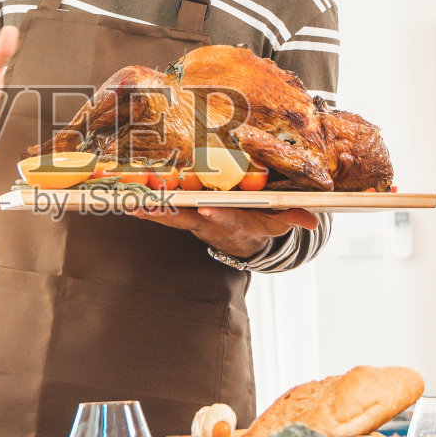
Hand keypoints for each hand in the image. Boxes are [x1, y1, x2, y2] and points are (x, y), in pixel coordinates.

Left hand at [132, 204, 318, 259]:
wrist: (240, 238)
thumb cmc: (259, 222)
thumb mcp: (279, 222)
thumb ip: (293, 218)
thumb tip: (313, 220)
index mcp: (232, 220)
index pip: (224, 217)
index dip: (216, 214)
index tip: (207, 208)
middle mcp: (206, 220)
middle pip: (186, 216)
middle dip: (167, 210)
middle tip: (148, 204)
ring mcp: (190, 219)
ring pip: (166, 213)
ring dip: (147, 208)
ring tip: (127, 201)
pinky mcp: (179, 214)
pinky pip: (158, 210)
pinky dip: (142, 205)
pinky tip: (121, 198)